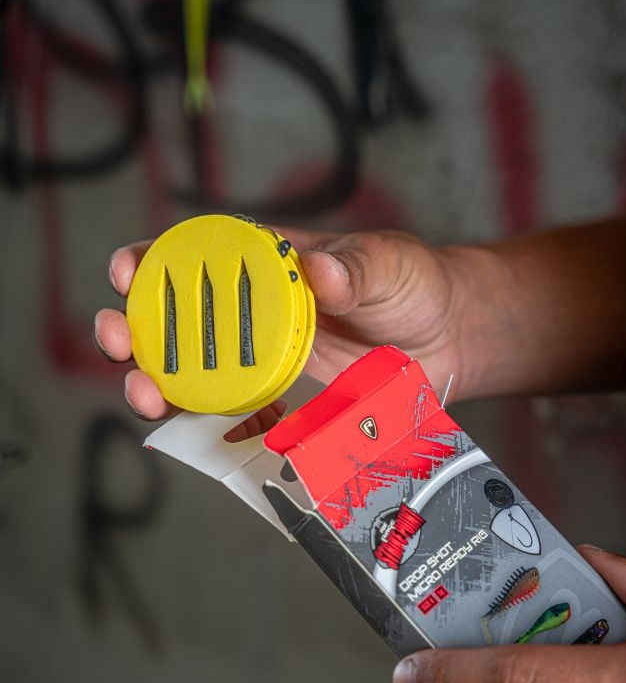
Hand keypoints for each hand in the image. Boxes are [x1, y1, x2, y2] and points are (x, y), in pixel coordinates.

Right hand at [94, 227, 468, 419]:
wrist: (450, 337)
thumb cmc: (415, 284)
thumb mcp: (388, 264)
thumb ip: (355, 268)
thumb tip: (318, 271)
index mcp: (270, 261)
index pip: (198, 253)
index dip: (153, 259)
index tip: (128, 269)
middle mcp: (255, 308)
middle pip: (177, 315)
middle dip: (134, 325)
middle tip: (118, 339)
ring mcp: (264, 355)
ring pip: (193, 367)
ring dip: (156, 379)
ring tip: (144, 394)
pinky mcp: (281, 396)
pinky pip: (234, 409)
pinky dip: (204, 420)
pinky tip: (186, 429)